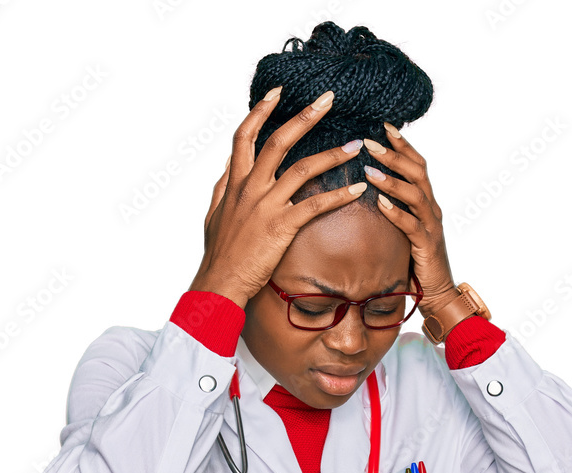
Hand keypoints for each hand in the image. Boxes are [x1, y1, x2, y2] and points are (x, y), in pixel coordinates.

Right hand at [191, 88, 367, 306]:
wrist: (220, 281)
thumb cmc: (219, 253)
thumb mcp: (214, 213)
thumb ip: (223, 187)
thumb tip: (228, 167)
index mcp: (235, 182)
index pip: (245, 135)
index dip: (261, 111)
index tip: (278, 92)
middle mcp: (250, 188)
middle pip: (279, 141)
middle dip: (305, 116)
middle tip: (328, 99)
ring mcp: (266, 206)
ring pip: (303, 169)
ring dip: (332, 154)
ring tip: (355, 145)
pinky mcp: (281, 227)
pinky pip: (315, 205)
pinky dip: (338, 196)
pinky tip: (357, 189)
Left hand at [361, 127, 459, 316]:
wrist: (437, 292)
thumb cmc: (416, 261)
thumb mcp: (404, 229)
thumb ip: (394, 209)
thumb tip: (369, 192)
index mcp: (426, 201)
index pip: (417, 164)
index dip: (403, 144)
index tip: (383, 126)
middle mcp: (431, 209)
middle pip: (417, 172)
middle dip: (394, 154)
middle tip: (369, 141)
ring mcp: (431, 226)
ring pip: (414, 195)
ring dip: (392, 180)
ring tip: (370, 169)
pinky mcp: (426, 246)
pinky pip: (411, 226)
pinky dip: (396, 213)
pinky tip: (380, 204)